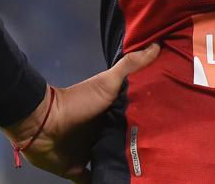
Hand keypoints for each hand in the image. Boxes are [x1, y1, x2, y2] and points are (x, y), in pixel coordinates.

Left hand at [0, 43, 160, 181]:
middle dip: (141, 149)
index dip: (151, 122)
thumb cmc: (76, 103)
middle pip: (126, 142)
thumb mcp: (106, 83)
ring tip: (150, 175)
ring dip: (126, 167)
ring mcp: (91, 153)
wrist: (42, 125)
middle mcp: (103, 133)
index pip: (135, 119)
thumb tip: (156, 45)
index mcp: (111, 114)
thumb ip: (129, 66)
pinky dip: (106, 183)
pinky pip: (96, 180)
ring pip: (114, 162)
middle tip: (164, 156)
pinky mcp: (80, 171)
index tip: (172, 127)